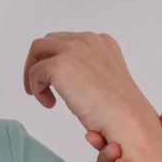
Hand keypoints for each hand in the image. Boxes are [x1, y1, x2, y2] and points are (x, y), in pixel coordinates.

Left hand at [22, 32, 153, 138]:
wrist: (127, 121)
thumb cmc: (121, 112)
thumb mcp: (107, 81)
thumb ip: (90, 71)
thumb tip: (71, 79)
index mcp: (104, 43)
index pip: (70, 41)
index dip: (58, 59)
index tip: (60, 82)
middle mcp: (89, 40)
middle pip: (50, 42)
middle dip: (41, 62)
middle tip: (41, 87)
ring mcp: (74, 50)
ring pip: (37, 50)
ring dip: (34, 72)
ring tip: (41, 95)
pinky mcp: (60, 65)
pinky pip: (34, 73)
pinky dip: (36, 89)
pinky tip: (50, 104)